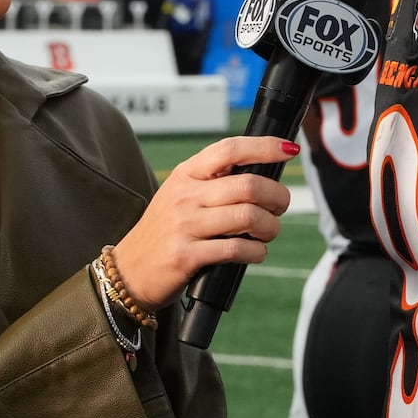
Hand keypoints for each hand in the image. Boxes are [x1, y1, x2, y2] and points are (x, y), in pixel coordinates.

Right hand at [111, 136, 295, 308]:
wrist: (129, 270)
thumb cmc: (166, 230)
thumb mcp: (181, 194)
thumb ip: (214, 182)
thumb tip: (264, 175)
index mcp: (187, 174)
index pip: (230, 150)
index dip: (264, 147)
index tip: (289, 150)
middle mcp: (185, 195)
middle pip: (248, 185)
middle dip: (277, 196)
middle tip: (281, 206)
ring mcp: (185, 225)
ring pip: (247, 216)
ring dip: (270, 226)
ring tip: (269, 232)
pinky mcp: (186, 256)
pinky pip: (235, 248)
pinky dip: (256, 251)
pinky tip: (256, 252)